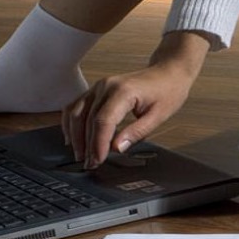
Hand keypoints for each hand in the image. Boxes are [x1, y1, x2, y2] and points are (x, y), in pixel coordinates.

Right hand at [63, 32, 209, 168]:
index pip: (103, 121)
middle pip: (87, 119)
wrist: (167, 73)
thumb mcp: (158, 116)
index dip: (98, 144)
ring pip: (76, 112)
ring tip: (81, 155)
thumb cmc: (166, 92)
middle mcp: (106, 86)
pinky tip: (73, 137)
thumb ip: (137, 132)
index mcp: (123, 92)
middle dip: (87, 145)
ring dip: (75, 136)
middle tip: (90, 164)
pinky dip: (71, 122)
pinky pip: (76, 106)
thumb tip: (117, 148)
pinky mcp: (96, 90)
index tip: (98, 160)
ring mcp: (98, 86)